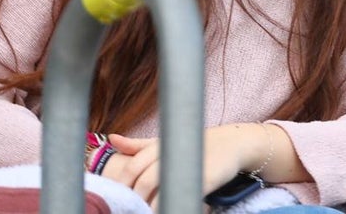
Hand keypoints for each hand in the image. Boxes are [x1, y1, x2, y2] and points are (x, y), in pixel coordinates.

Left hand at [105, 126, 262, 209]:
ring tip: (145, 212)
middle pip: (143, 183)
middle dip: (134, 201)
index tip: (117, 201)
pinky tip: (170, 209)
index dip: (122, 187)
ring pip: (160, 194)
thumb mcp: (167, 140)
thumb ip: (139, 145)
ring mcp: (189, 166)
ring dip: (150, 209)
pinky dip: (171, 207)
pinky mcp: (205, 179)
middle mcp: (173, 152)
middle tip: (130, 211)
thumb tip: (112, 139)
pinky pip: (182, 198)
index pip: (132, 168)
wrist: (234, 143)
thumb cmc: (196, 143)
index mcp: (160, 144)